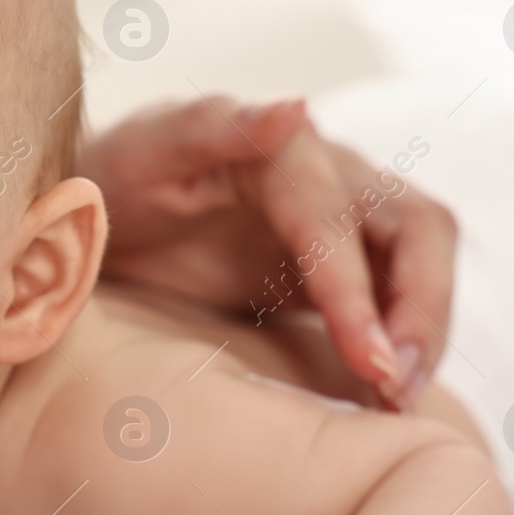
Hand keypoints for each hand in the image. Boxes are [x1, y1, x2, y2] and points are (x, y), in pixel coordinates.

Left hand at [79, 95, 456, 410]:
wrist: (90, 217)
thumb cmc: (111, 178)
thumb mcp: (142, 153)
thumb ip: (211, 128)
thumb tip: (298, 109)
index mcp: (284, 149)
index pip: (341, 220)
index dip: (360, 292)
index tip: (373, 362)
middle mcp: (330, 177)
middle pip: (419, 232)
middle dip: (423, 311)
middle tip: (399, 388)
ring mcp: (339, 225)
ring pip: (418, 268)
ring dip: (421, 336)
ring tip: (398, 405)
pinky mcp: (331, 272)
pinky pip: (391, 304)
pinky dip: (396, 349)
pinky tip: (382, 400)